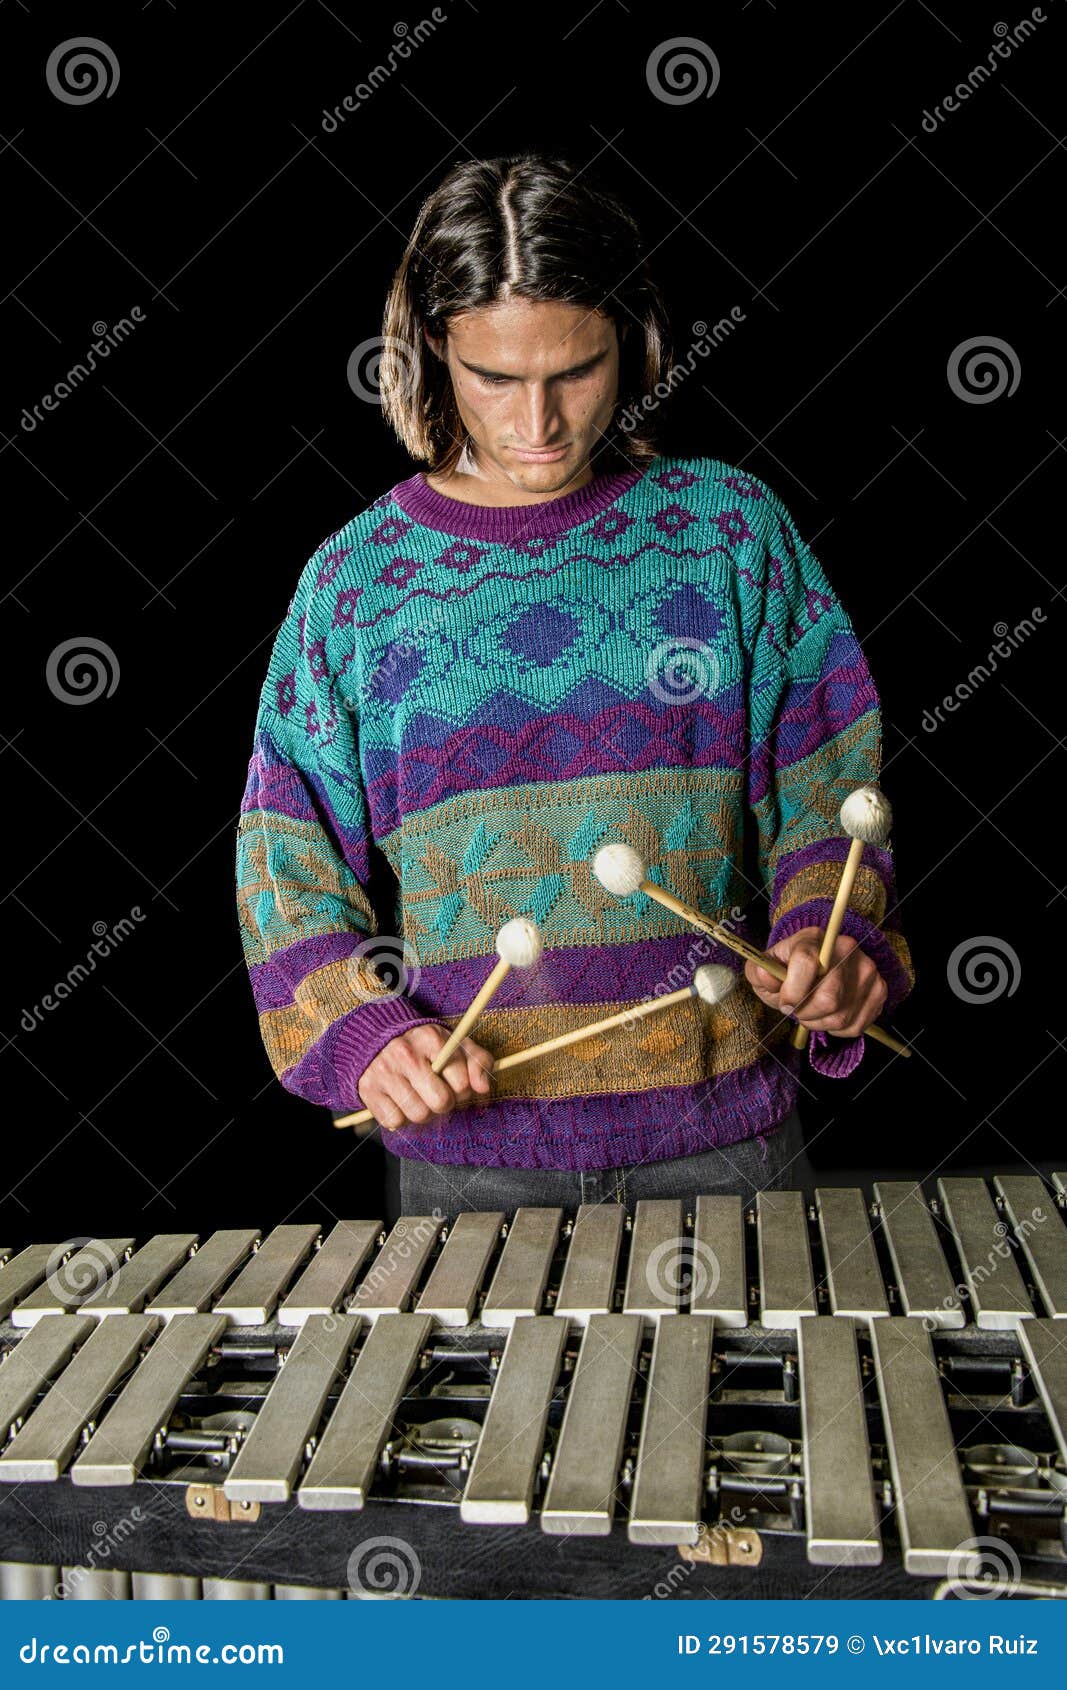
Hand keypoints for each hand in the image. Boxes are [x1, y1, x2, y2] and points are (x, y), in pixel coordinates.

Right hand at [356, 1024, 494, 1131]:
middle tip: (438, 1094)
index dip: (464, 1091)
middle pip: (441, 1102)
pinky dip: (401, 1118)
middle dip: (445, 1104)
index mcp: (431, 1038)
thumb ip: (479, 1063)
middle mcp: (405, 1053)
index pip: (462, 1083)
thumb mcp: (456, 1046)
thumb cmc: (426, 1048)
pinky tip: (401, 1102)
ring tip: (420, 1098)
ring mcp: (384, 1072)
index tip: (455, 1085)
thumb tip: (483, 1090)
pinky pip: (394, 1122)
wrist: (379, 1040)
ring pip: (419, 1115)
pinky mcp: (368, 1090)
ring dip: (424, 1113)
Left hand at [744, 926, 886, 1037]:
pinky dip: (836, 1029)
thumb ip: (758, 972)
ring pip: (840, 1016)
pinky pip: (855, 1025)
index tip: (784, 1002)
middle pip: (828, 998)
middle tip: (797, 1010)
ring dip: (818, 1023)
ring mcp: (866, 969)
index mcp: (813, 939)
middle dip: (805, 1013)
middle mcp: (845, 949)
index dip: (792, 991)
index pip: (807, 962)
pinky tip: (828, 1014)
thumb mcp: (765, 967)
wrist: (818, 966)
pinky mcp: (879, 989)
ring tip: (811, 1012)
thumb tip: (767, 976)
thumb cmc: (788, 970)